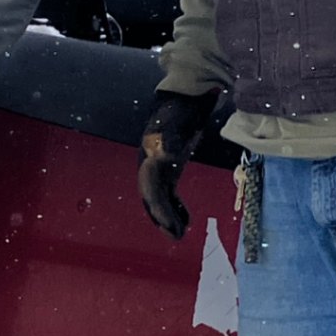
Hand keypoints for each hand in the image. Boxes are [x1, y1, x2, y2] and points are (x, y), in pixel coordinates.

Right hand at [137, 87, 226, 239]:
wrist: (182, 99)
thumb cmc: (179, 110)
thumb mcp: (175, 121)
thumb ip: (170, 138)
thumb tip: (165, 155)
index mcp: (149, 156)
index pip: (149, 187)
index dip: (158, 206)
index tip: (169, 222)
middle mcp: (150, 165)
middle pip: (152, 197)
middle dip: (162, 218)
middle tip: (176, 236)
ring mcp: (158, 169)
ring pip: (159, 199)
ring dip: (168, 217)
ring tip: (180, 234)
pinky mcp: (168, 171)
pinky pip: (168, 194)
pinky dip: (176, 208)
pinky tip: (186, 220)